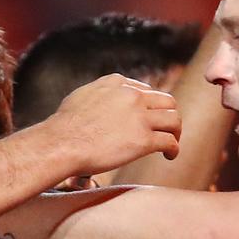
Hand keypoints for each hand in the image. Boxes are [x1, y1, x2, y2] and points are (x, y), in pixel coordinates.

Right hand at [48, 74, 180, 177]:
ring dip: (176, 131)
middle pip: (166, 101)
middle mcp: (132, 95)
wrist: (62, 143)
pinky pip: (170, 141)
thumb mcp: (81, 96)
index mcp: (117, 83)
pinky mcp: (143, 139)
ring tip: (172, 143)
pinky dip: (174, 149)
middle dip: (168, 116)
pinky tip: (169, 156)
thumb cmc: (64, 126)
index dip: (150, 106)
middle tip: (166, 130)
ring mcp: (139, 117)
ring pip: (174, 119)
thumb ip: (98, 95)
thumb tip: (100, 103)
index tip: (148, 118)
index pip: (146, 90)